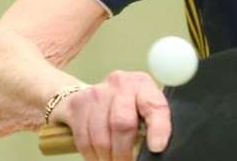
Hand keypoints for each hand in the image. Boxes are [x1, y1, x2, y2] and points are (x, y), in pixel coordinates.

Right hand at [50, 70, 170, 160]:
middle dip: (123, 151)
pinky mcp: (78, 104)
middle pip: (122, 123)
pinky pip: (83, 139)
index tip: (157, 148)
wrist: (93, 92)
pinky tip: (98, 157)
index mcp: (143, 85)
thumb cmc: (126, 104)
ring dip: (106, 156)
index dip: (158, 128)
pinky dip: (91, 155)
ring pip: (101, 136)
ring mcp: (98, 92)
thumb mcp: (143, 108)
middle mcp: (121, 83)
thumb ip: (150, 124)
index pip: (154, 106)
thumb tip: (154, 149)